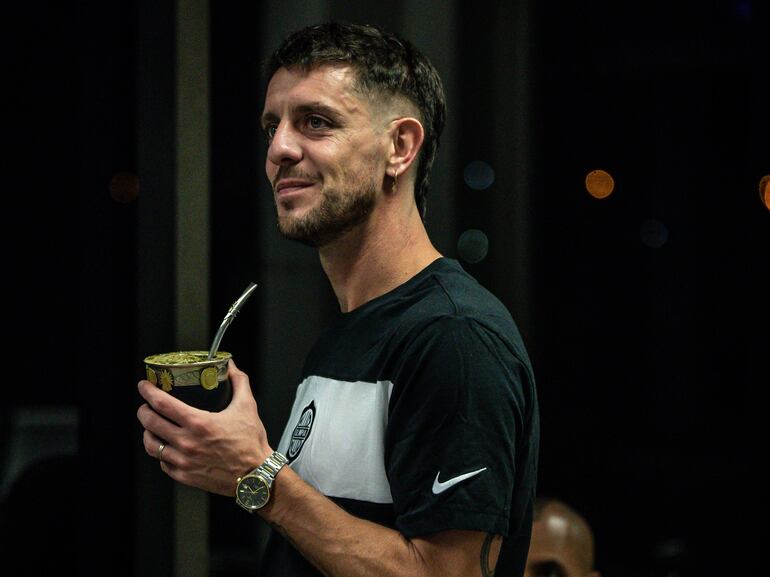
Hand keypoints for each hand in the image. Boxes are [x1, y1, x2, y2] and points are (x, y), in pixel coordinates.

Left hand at [137, 360, 271, 495]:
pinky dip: (161, 453)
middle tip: (146, 405)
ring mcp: (183, 461)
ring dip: (147, 432)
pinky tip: (167, 447)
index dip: (148, 392)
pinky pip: (162, 462)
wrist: (255, 475)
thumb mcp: (247, 406)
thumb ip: (239, 382)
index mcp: (199, 423)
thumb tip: (231, 367)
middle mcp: (187, 443)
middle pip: (150, 423)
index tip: (145, 386)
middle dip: (143, 410)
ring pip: (151, 445)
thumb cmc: (250, 443)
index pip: (162, 404)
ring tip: (151, 427)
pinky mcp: (184, 476)